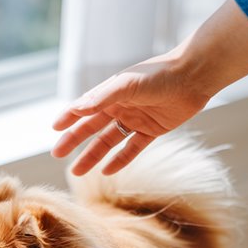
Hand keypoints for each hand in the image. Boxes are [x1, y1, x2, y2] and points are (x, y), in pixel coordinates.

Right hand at [51, 55, 209, 174]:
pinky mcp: (151, 130)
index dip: (69, 118)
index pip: (84, 108)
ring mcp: (135, 119)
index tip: (54, 129)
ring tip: (77, 171)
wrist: (193, 77)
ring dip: (92, 156)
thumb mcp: (127, 84)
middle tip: (57, 155)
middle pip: (91, 127)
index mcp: (111, 92)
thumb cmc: (158, 75)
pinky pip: (131, 149)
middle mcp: (120, 106)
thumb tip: (78, 110)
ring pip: (107, 141)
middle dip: (73, 141)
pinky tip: (107, 171)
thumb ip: (102, 97)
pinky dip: (120, 160)